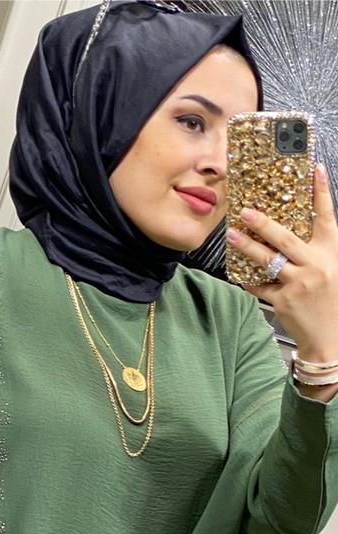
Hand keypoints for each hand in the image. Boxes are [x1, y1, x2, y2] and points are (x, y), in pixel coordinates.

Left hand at [226, 162, 337, 362]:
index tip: (316, 171)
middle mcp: (316, 265)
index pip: (327, 217)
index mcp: (332, 252)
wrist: (330, 336)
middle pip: (286, 238)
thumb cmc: (332, 300)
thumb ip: (317, 251)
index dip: (321, 193)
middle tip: (246, 212)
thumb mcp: (333, 268)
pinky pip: (260, 286)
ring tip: (232, 236)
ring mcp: (298, 283)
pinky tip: (239, 273)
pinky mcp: (283, 301)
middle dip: (264, 224)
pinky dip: (249, 280)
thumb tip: (292, 234)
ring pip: (268, 260)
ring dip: (247, 247)